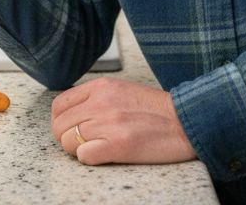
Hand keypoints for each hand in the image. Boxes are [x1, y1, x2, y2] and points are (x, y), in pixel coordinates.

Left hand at [50, 76, 197, 165]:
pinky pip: (83, 156)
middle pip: (60, 126)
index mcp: (102, 86)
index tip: (72, 129)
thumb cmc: (157, 110)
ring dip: (78, 150)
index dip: (62, 121)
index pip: (60, 105)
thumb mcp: (122, 90)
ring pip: (68, 142)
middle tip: (85, 143)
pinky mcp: (118, 145)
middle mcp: (101, 103)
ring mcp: (108, 124)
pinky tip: (105, 154)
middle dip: (68, 138)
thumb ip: (96, 97)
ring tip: (98, 148)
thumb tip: (72, 112)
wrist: (185, 121)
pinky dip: (90, 159)